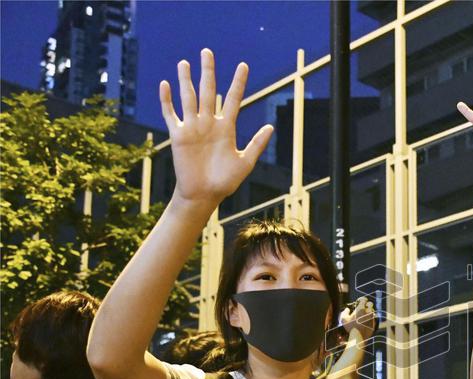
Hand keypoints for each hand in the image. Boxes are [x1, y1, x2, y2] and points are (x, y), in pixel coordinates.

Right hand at [160, 49, 272, 205]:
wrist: (204, 195)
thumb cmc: (226, 182)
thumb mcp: (246, 162)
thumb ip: (257, 144)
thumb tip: (270, 126)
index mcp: (227, 128)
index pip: (233, 99)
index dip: (238, 82)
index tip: (243, 65)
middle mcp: (209, 123)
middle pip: (208, 91)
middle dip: (208, 72)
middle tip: (207, 52)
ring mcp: (193, 128)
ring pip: (188, 98)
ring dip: (186, 80)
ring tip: (185, 62)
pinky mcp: (178, 136)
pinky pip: (171, 114)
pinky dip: (167, 100)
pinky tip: (166, 84)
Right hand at [341, 297, 376, 339]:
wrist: (358, 336)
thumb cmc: (350, 327)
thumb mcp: (344, 318)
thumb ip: (345, 312)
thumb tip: (347, 309)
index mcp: (361, 308)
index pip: (364, 299)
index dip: (362, 299)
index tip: (359, 302)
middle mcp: (368, 311)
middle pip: (370, 304)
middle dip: (367, 304)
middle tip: (363, 307)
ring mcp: (372, 317)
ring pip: (372, 311)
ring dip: (369, 312)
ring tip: (364, 315)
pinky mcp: (374, 323)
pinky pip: (373, 318)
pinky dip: (370, 319)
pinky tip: (366, 321)